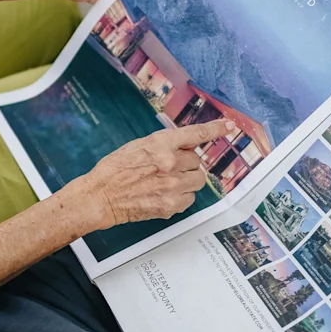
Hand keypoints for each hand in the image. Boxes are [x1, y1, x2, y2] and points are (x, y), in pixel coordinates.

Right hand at [71, 120, 234, 229]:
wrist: (101, 196)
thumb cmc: (115, 170)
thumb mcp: (139, 146)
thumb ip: (164, 145)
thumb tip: (185, 146)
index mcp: (160, 144)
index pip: (195, 134)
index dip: (215, 129)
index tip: (229, 126)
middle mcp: (170, 163)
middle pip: (197, 161)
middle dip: (186, 164)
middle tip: (168, 168)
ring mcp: (172, 186)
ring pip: (198, 180)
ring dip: (187, 180)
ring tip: (167, 182)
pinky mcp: (171, 205)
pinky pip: (190, 198)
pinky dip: (181, 196)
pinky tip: (164, 194)